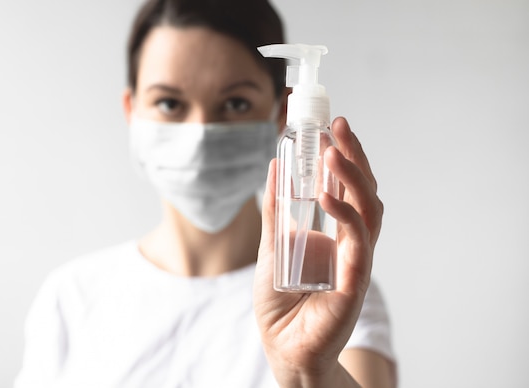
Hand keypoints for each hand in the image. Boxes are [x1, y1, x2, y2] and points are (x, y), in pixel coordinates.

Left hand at [253, 117, 383, 386]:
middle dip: (355, 158)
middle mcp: (352, 246)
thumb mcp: (273, 245)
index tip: (332, 128)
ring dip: (353, 178)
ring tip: (332, 152)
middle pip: (365, 193)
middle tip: (339, 128)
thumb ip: (276, 210)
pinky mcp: (354, 284)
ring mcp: (356, 263)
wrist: (283, 348)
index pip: (350, 190)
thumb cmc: (282, 304)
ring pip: (368, 212)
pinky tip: (327, 195)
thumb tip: (274, 166)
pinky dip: (345, 216)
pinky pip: (357, 245)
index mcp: (337, 236)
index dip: (346, 158)